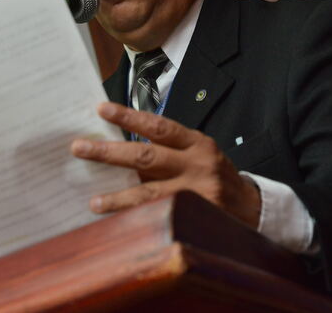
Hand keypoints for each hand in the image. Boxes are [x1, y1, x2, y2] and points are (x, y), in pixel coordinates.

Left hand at [70, 102, 261, 227]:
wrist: (252, 208)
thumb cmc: (215, 175)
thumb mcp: (198, 154)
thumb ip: (167, 150)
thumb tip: (119, 149)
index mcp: (197, 143)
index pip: (158, 126)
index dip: (129, 117)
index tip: (101, 109)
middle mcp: (197, 165)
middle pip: (147, 157)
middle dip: (110, 153)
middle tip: (79, 148)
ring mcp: (196, 193)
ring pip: (151, 193)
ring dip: (119, 197)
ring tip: (94, 202)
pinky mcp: (196, 217)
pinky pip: (159, 216)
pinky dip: (136, 219)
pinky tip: (117, 222)